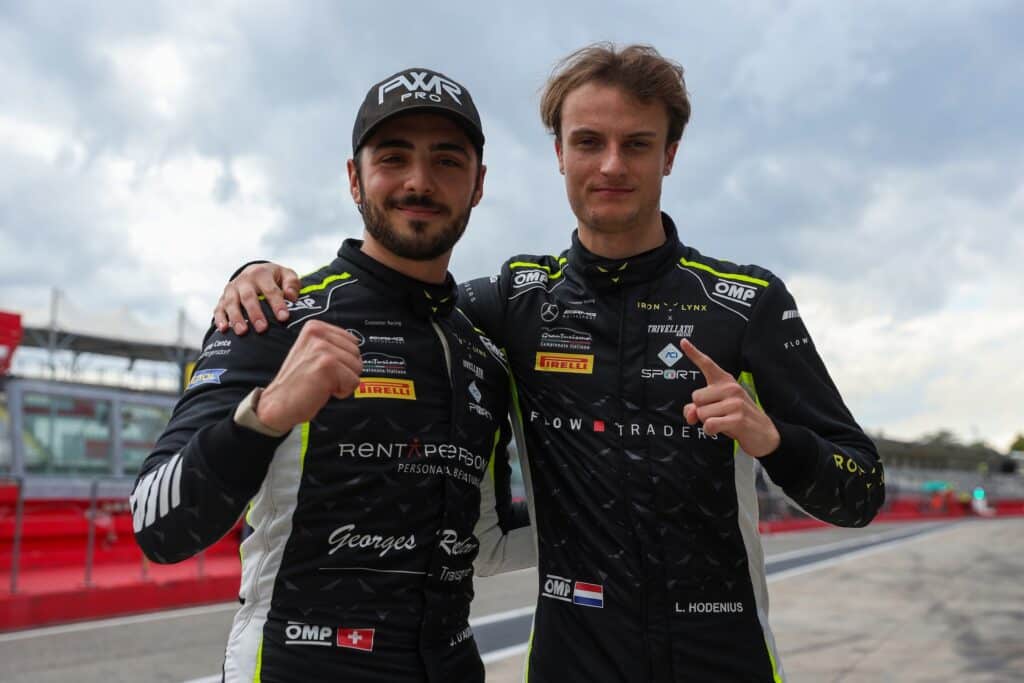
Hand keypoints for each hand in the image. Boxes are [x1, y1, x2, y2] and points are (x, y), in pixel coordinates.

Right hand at [214, 263, 300, 335]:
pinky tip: (224, 329)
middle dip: (255, 313)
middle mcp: (244, 281)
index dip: (277, 304)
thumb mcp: (286, 275)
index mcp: (261, 274)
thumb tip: (291, 297)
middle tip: (262, 328)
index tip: (283, 318)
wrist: (255, 272)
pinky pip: (219, 309)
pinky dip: (220, 319)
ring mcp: (231, 290)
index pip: (270, 290)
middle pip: (248, 297)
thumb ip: (292, 284)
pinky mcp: (223, 299)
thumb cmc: (274, 278)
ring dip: (236, 317)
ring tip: (242, 331)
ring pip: (231, 303)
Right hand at [256, 321, 362, 431]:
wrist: (278, 404)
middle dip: (345, 370)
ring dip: (343, 381)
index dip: (342, 360)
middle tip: (321, 376)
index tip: (322, 367)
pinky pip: (354, 381)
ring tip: (321, 382)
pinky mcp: (327, 364)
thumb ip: (332, 344)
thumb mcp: (311, 352)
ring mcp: (322, 348)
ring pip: (357, 367)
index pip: (353, 341)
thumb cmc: (297, 383)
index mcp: (315, 327)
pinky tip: (322, 389)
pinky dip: (342, 391)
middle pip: (357, 353)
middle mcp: (318, 334)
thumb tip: (356, 345)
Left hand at [680, 339, 779, 457]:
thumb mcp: (716, 409)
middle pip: (696, 397)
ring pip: (701, 413)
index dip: (693, 353)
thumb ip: (697, 408)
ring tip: (723, 422)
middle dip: (700, 410)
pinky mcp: (737, 419)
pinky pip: (709, 424)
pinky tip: (720, 430)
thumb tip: (690, 414)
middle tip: (717, 415)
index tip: (683, 342)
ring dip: (707, 422)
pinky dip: (710, 430)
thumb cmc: (737, 418)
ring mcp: (735, 403)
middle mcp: (730, 388)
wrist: (765, 434)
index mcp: (725, 382)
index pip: (707, 364)